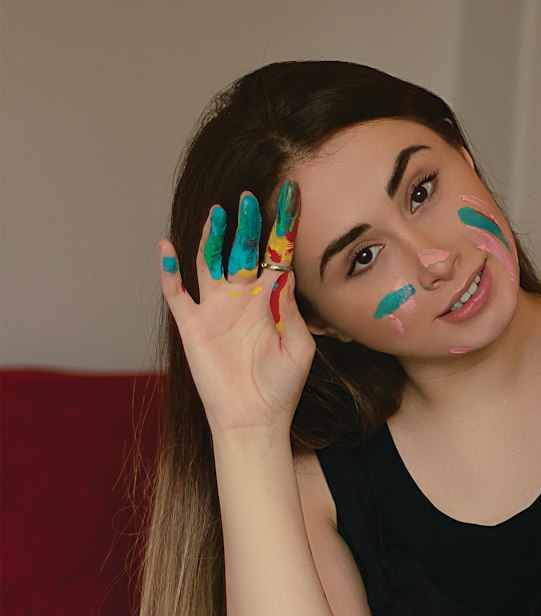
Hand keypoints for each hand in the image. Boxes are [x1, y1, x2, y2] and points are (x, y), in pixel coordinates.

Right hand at [161, 181, 314, 434]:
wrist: (253, 418)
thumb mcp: (299, 347)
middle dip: (246, 224)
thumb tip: (284, 273)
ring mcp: (214, 308)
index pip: (276, 254)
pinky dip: (169, 269)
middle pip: (242, 249)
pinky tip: (167, 247)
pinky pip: (176, 292)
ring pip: (209, 260)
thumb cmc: (282, 386)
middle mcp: (241, 297)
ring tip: (216, 213)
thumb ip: (292, 310)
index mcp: (270, 300)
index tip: (290, 197)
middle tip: (248, 199)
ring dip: (211, 236)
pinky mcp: (192, 324)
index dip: (281, 227)